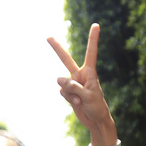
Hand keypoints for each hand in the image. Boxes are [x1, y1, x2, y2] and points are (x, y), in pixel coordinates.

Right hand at [48, 24, 117, 145]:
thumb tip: (58, 79)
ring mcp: (73, 84)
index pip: (91, 52)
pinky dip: (69, 100)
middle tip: (48, 37)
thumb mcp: (88, 96)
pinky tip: (77, 104)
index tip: (96, 24)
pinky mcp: (69, 93)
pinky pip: (63, 93)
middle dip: (57, 48)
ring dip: (70, 94)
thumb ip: (74, 87)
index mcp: (90, 72)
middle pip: (66, 60)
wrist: (96, 120)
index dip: (93, 39)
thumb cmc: (97, 106)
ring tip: (80, 101)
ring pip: (63, 84)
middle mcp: (80, 75)